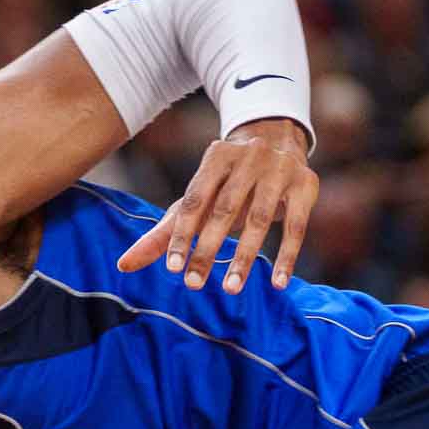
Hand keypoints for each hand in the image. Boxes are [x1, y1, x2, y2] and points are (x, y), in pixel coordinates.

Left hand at [117, 118, 317, 293]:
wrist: (278, 139)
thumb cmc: (227, 181)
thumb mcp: (196, 200)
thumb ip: (163, 232)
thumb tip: (123, 265)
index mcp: (215, 159)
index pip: (194, 201)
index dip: (181, 235)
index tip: (171, 268)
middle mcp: (246, 160)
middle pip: (224, 210)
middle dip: (208, 249)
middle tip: (193, 285)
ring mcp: (278, 170)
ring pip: (259, 219)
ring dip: (245, 257)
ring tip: (231, 289)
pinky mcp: (305, 186)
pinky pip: (296, 226)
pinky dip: (287, 256)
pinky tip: (277, 283)